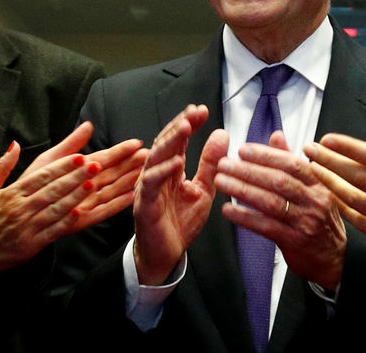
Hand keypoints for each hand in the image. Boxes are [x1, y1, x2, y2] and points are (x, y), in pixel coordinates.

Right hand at [0, 121, 146, 277]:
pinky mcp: (31, 244)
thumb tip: (15, 145)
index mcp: (12, 193)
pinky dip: (66, 222)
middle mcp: (20, 208)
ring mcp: (27, 226)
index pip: (42, 176)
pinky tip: (80, 213)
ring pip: (56, 208)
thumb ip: (1, 167)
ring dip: (76, 196)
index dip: (62, 166)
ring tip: (93, 184)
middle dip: (76, 176)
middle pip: (53, 189)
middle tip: (95, 165)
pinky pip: (52, 231)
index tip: (79, 157)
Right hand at [133, 105, 227, 284]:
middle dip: (179, 126)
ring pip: (156, 158)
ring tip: (186, 127)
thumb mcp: (203, 189)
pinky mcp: (144, 205)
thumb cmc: (181, 222)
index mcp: (169, 169)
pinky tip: (178, 161)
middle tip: (194, 112)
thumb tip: (221, 133)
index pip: (177, 140)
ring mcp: (148, 188)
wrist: (166, 255)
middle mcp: (156, 174)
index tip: (202, 109)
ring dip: (170, 141)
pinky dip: (163, 171)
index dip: (188, 123)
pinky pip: (151, 184)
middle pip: (165, 143)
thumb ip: (211, 164)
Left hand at [215, 131, 345, 289]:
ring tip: (221, 182)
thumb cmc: (320, 221)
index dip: (266, 155)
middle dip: (248, 170)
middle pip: (278, 181)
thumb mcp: (314, 189)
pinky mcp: (294, 241)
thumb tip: (276, 136)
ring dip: (242, 190)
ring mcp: (305, 222)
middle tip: (225, 164)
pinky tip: (228, 210)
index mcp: (318, 185)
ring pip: (270, 202)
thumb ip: (292, 163)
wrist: (333, 259)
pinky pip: (265, 226)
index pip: (291, 164)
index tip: (243, 150)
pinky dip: (245, 217)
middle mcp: (314, 201)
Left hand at [305, 135, 365, 301]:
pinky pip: (361, 223)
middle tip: (310, 149)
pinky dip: (343, 209)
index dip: (347, 147)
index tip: (328, 138)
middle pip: (356, 176)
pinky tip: (331, 197)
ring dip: (330, 183)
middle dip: (329, 161)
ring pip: (353, 199)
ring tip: (313, 170)